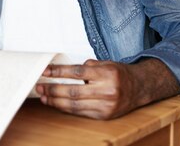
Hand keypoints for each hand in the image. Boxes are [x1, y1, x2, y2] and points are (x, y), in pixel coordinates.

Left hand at [35, 58, 179, 119]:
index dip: (58, 72)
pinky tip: (57, 104)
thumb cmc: (118, 73)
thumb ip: (86, 67)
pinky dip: (66, 108)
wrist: (139, 88)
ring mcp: (107, 105)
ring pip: (75, 105)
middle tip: (40, 86)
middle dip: (53, 89)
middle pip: (74, 91)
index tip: (45, 71)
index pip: (77, 72)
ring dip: (56, 101)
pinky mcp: (105, 115)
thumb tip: (62, 71)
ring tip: (44, 96)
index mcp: (107, 73)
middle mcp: (107, 90)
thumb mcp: (105, 63)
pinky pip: (81, 112)